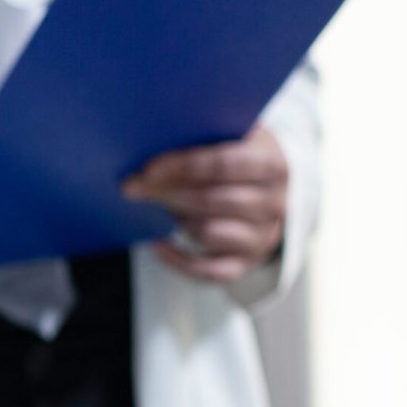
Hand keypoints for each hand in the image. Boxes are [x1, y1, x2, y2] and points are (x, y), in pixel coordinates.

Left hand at [123, 125, 289, 284]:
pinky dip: (179, 262)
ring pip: (207, 232)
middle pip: (210, 200)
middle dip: (167, 193)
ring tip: (159, 204)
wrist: (272, 190)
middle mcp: (274, 204)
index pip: (224, 165)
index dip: (183, 166)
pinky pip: (209, 271)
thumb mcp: (237, 138)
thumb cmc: (242, 157)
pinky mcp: (247, 263)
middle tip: (132, 187)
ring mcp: (262, 237)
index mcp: (273, 166)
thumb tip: (155, 142)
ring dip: (177, 219)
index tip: (148, 169)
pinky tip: (158, 246)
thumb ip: (207, 136)